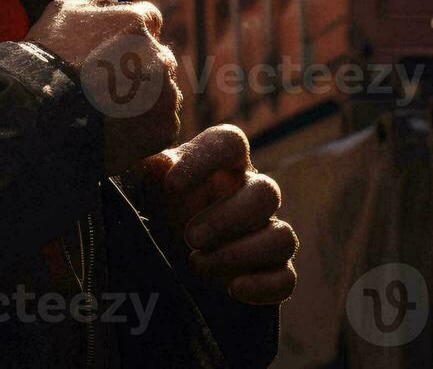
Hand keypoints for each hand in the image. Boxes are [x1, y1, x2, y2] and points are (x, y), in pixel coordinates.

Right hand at [26, 0, 180, 174]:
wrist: (41, 110)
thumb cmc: (47, 58)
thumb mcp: (61, 15)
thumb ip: (92, 4)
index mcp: (137, 22)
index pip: (150, 21)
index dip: (133, 35)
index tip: (117, 50)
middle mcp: (158, 53)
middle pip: (159, 58)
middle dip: (141, 67)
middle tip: (112, 85)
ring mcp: (164, 91)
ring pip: (163, 92)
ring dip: (145, 97)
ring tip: (113, 112)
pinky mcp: (165, 124)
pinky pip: (163, 124)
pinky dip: (147, 127)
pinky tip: (120, 131)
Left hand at [135, 125, 297, 304]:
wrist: (162, 257)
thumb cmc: (157, 210)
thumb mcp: (146, 188)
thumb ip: (152, 171)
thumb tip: (161, 165)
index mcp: (222, 164)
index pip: (229, 143)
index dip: (204, 160)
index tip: (171, 185)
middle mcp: (250, 194)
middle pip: (267, 193)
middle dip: (227, 218)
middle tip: (189, 237)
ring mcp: (265, 234)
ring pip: (283, 237)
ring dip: (241, 254)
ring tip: (198, 264)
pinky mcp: (270, 272)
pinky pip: (286, 279)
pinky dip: (263, 286)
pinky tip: (233, 289)